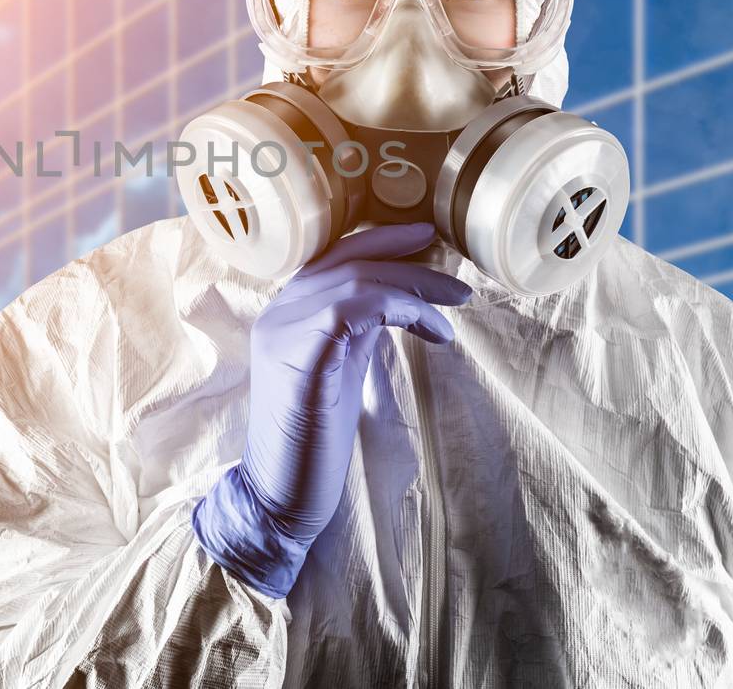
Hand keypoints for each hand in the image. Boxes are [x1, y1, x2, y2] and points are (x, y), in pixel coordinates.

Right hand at [192, 222, 471, 597]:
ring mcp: (283, 334)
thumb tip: (397, 297)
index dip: (379, 240)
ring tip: (456, 305)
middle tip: (455, 273)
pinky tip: (435, 332)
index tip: (424, 235)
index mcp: (285, 313)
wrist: (281, 497)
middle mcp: (277, 314)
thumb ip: (358, 329)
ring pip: (354, 281)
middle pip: (346, 261)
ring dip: (414, 288)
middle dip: (406, 257)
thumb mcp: (341, 370)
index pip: (332, 257)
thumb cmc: (313, 440)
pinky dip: (401, 312)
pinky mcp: (300, 361)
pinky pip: (351, 311)